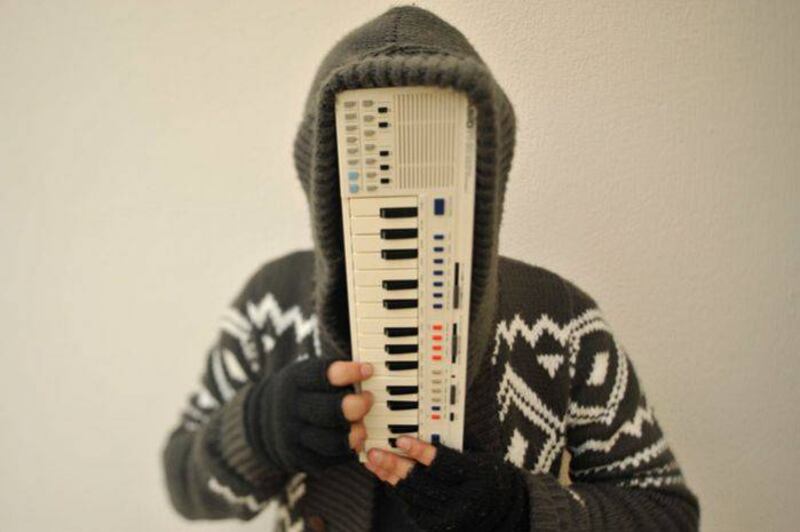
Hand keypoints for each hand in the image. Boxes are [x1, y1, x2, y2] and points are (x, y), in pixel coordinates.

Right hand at [245, 357, 373, 473]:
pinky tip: (353, 440)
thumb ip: (336, 375)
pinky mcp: (299, 457)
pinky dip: (347, 450)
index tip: (368, 371)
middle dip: (357, 406)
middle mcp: (290, 408)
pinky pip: (330, 457)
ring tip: (363, 426)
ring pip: (332, 441)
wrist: (264, 419)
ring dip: (355, 434)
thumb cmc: (301, 392)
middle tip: (369, 399)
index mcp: (295, 381)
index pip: (326, 376)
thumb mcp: (308, 374)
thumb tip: (369, 374)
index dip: (351, 373)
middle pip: (330, 411)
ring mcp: (293, 436)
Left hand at [365, 437, 529, 531]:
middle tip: (376, 450)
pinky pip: (411, 504)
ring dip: (389, 475)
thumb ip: (454, 437)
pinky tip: (384, 474)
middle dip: (395, 464)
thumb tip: (429, 415)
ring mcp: (449, 515)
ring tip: (374, 460)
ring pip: (412, 494)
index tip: (401, 439)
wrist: (499, 508)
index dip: (420, 451)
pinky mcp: (437, 524)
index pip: (444, 464)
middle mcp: (463, 499)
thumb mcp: (478, 451)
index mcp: (476, 475)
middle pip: (422, 481)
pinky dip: (396, 488)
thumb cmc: (486, 472)